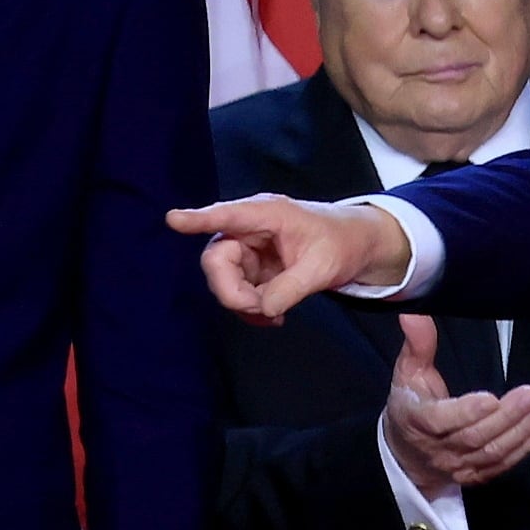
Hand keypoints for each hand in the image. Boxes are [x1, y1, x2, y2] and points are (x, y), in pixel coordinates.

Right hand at [169, 193, 412, 320]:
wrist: (356, 246)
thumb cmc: (341, 242)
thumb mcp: (323, 266)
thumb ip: (291, 287)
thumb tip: (263, 307)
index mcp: (266, 214)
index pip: (227, 216)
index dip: (198, 219)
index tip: (173, 219)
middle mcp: (249, 229)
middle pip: (217, 260)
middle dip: (232, 291)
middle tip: (259, 309)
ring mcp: (247, 250)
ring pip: (224, 280)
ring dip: (243, 304)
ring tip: (274, 315)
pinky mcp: (251, 269)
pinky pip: (237, 292)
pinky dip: (250, 308)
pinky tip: (272, 315)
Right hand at [388, 316, 529, 497]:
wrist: (407, 454)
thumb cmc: (412, 405)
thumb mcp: (408, 373)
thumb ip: (417, 344)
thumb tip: (413, 312)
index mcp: (418, 421)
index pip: (441, 420)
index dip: (466, 412)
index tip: (491, 398)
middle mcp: (438, 448)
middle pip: (475, 437)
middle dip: (507, 417)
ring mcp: (458, 465)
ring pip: (492, 452)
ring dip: (520, 431)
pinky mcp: (475, 476)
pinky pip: (501, 465)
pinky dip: (523, 449)